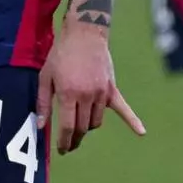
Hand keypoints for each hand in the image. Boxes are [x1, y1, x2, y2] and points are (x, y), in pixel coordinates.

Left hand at [37, 22, 144, 154]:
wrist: (84, 33)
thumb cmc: (61, 54)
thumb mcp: (45, 76)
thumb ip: (43, 102)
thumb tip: (41, 125)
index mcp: (68, 93)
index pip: (68, 126)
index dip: (65, 141)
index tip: (62, 149)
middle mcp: (86, 96)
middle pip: (83, 127)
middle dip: (75, 139)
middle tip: (69, 146)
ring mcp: (101, 93)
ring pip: (97, 121)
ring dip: (88, 128)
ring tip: (80, 127)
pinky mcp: (111, 89)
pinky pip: (123, 108)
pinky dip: (132, 121)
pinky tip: (141, 132)